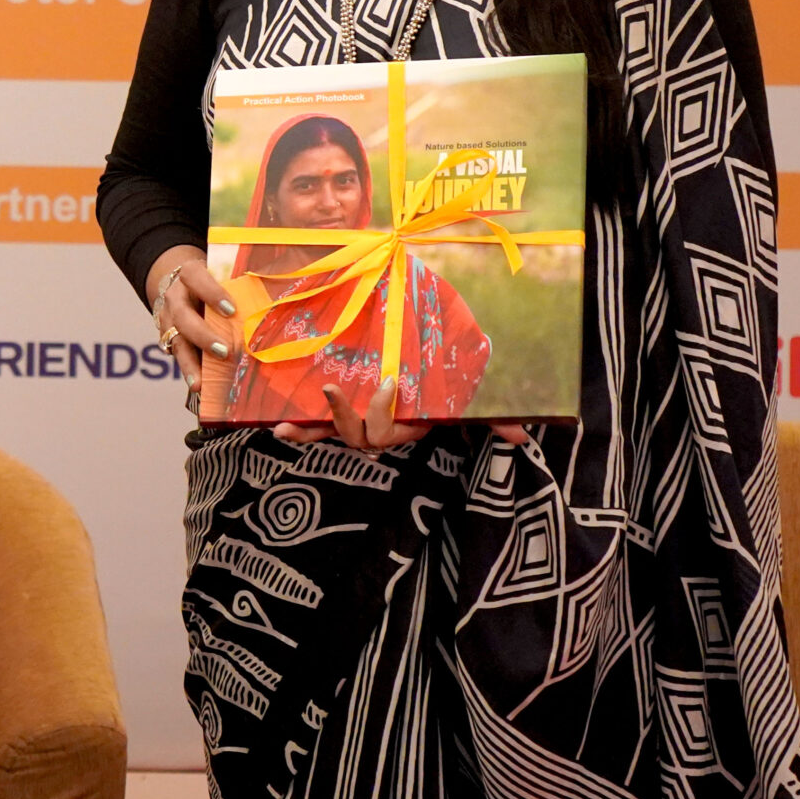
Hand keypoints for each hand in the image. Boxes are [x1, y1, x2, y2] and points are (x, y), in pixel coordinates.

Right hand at [148, 249, 234, 395]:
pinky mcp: (168, 339)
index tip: (231, 310)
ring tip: (200, 382)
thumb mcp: (224, 276)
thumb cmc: (215, 282)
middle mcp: (174, 297)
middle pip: (182, 316)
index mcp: (189, 274)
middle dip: (202, 335)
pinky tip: (199, 385)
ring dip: (189, 362)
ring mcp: (168, 319)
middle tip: (223, 351)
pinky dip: (189, 371)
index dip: (210, 293)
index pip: (194, 277)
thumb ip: (242, 284)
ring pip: (175, 341)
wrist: (184, 287)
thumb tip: (279, 294)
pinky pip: (177, 356)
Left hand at [270, 380, 534, 454]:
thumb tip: (522, 437)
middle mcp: (380, 428)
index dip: (382, 413)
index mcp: (407, 425)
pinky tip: (277, 428)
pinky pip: (317, 427)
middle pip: (358, 438)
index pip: (390, 433)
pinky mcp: (338, 412)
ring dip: (310, 431)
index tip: (386, 381)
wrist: (428, 360)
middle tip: (332, 390)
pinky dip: (298, 429)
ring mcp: (358, 421)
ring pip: (333, 436)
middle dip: (344, 418)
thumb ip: (492, 418)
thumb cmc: (447, 381)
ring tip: (285, 427)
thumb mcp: (467, 396)